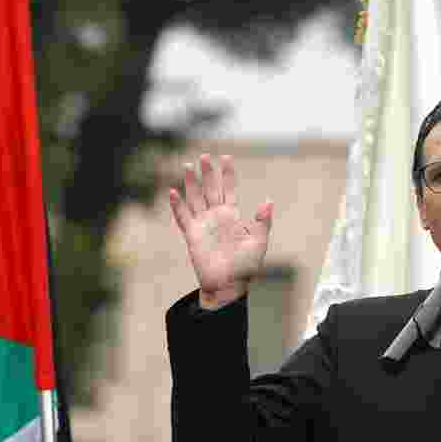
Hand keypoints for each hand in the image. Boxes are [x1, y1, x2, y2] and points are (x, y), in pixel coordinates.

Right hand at [169, 154, 272, 307]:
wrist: (228, 286)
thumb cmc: (245, 267)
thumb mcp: (258, 243)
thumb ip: (263, 222)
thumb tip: (267, 201)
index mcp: (233, 216)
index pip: (229, 189)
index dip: (228, 174)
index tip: (226, 157)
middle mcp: (217, 216)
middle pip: (211, 189)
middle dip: (208, 172)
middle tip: (205, 156)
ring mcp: (203, 224)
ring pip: (195, 198)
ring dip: (191, 182)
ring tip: (188, 165)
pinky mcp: (192, 235)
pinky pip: (182, 217)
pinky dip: (177, 205)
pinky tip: (173, 192)